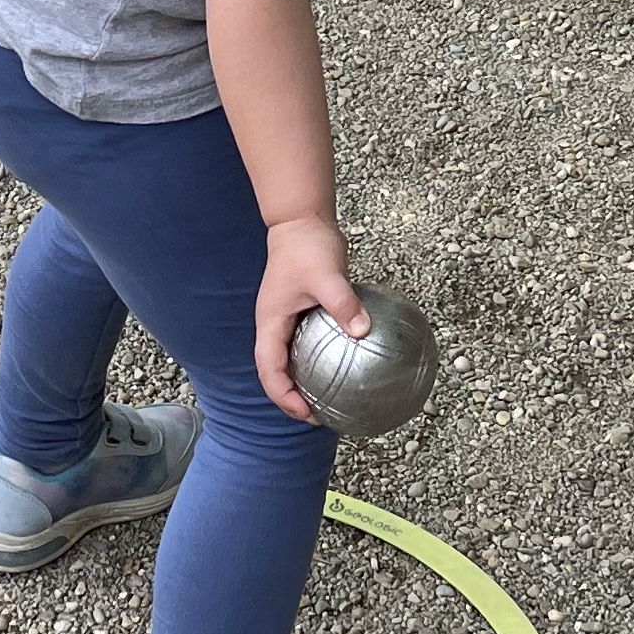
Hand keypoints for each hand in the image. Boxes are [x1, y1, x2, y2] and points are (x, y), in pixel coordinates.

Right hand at [255, 213, 363, 423]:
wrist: (302, 219)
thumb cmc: (306, 246)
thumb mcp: (327, 276)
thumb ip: (343, 304)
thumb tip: (363, 332)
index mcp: (270, 323)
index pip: (270, 371)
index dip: (285, 397)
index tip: (308, 413)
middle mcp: (273, 326)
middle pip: (276, 372)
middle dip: (293, 398)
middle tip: (321, 414)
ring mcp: (285, 319)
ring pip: (289, 359)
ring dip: (304, 381)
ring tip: (330, 396)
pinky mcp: (300, 311)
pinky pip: (305, 344)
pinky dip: (318, 359)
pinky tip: (343, 362)